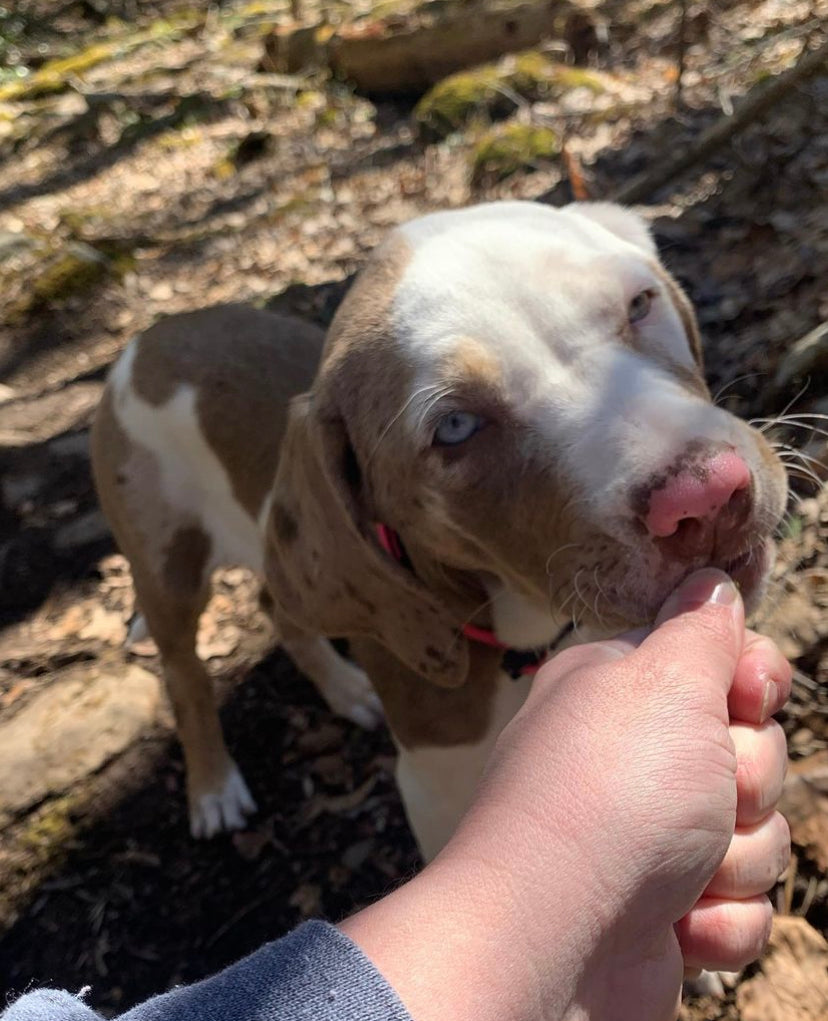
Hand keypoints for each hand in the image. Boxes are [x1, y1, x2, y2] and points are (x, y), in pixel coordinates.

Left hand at [342, 569, 790, 1020]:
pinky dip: (716, 918)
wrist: (552, 938)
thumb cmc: (611, 793)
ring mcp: (645, 835)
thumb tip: (710, 581)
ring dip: (733, 857)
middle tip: (705, 795)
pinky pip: (739, 904)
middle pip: (749, 749)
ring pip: (754, 832)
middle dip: (746, 781)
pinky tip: (673, 925)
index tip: (747, 697)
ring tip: (676, 871)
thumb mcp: (665, 681)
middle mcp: (628, 757)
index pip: (716, 660)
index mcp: (618, 688)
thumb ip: (699, 629)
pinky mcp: (663, 910)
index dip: (750, 680)